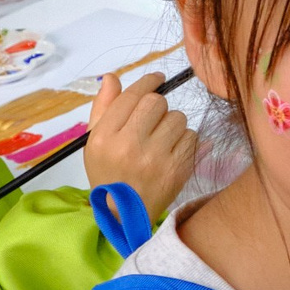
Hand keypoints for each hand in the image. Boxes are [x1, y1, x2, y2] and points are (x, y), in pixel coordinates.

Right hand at [85, 70, 197, 222]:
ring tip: (162, 139)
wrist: (126, 212)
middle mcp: (128, 145)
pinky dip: (186, 140)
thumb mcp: (96, 141)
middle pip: (156, 103)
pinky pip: (192, 137)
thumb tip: (112, 77)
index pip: (131, 97)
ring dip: (173, 123)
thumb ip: (104, 108)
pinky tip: (172, 152)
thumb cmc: (109, 172)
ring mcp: (155, 158)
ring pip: (178, 118)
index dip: (148, 82)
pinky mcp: (177, 169)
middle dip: (159, 106)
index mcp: (104, 137)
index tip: (157, 78)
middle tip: (154, 118)